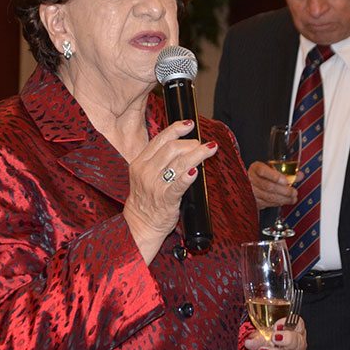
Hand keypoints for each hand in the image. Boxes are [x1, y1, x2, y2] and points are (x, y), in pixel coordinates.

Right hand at [123, 120, 218, 255]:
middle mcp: (146, 172)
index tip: (189, 125)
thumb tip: (182, 145)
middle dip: (190, 143)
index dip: (176, 129)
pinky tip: (196, 170)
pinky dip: (188, 176)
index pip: (159, 140)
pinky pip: (178, 185)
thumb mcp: (144, 174)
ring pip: (178, 163)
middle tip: (202, 145)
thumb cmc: (146, 198)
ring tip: (210, 149)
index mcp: (140, 163)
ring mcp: (155, 186)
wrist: (140, 224)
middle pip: (171, 148)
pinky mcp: (165, 200)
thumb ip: (157, 160)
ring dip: (197, 154)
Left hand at [244, 318, 307, 349]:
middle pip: (298, 342)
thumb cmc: (264, 347)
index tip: (276, 326)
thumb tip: (250, 342)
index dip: (289, 324)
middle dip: (286, 339)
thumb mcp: (258, 340)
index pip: (298, 324)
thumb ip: (256, 339)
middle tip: (272, 338)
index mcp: (293, 332)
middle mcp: (298, 348)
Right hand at [248, 161, 299, 210]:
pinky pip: (267, 203)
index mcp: (256, 168)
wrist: (251, 183)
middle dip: (284, 190)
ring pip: (268, 196)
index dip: (275, 176)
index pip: (263, 171)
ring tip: (292, 198)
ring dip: (283, 198)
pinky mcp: (253, 201)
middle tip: (294, 192)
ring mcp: (251, 191)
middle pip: (268, 186)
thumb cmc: (264, 175)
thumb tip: (300, 175)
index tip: (286, 181)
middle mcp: (251, 179)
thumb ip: (287, 172)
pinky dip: (277, 203)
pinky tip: (284, 201)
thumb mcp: (273, 169)